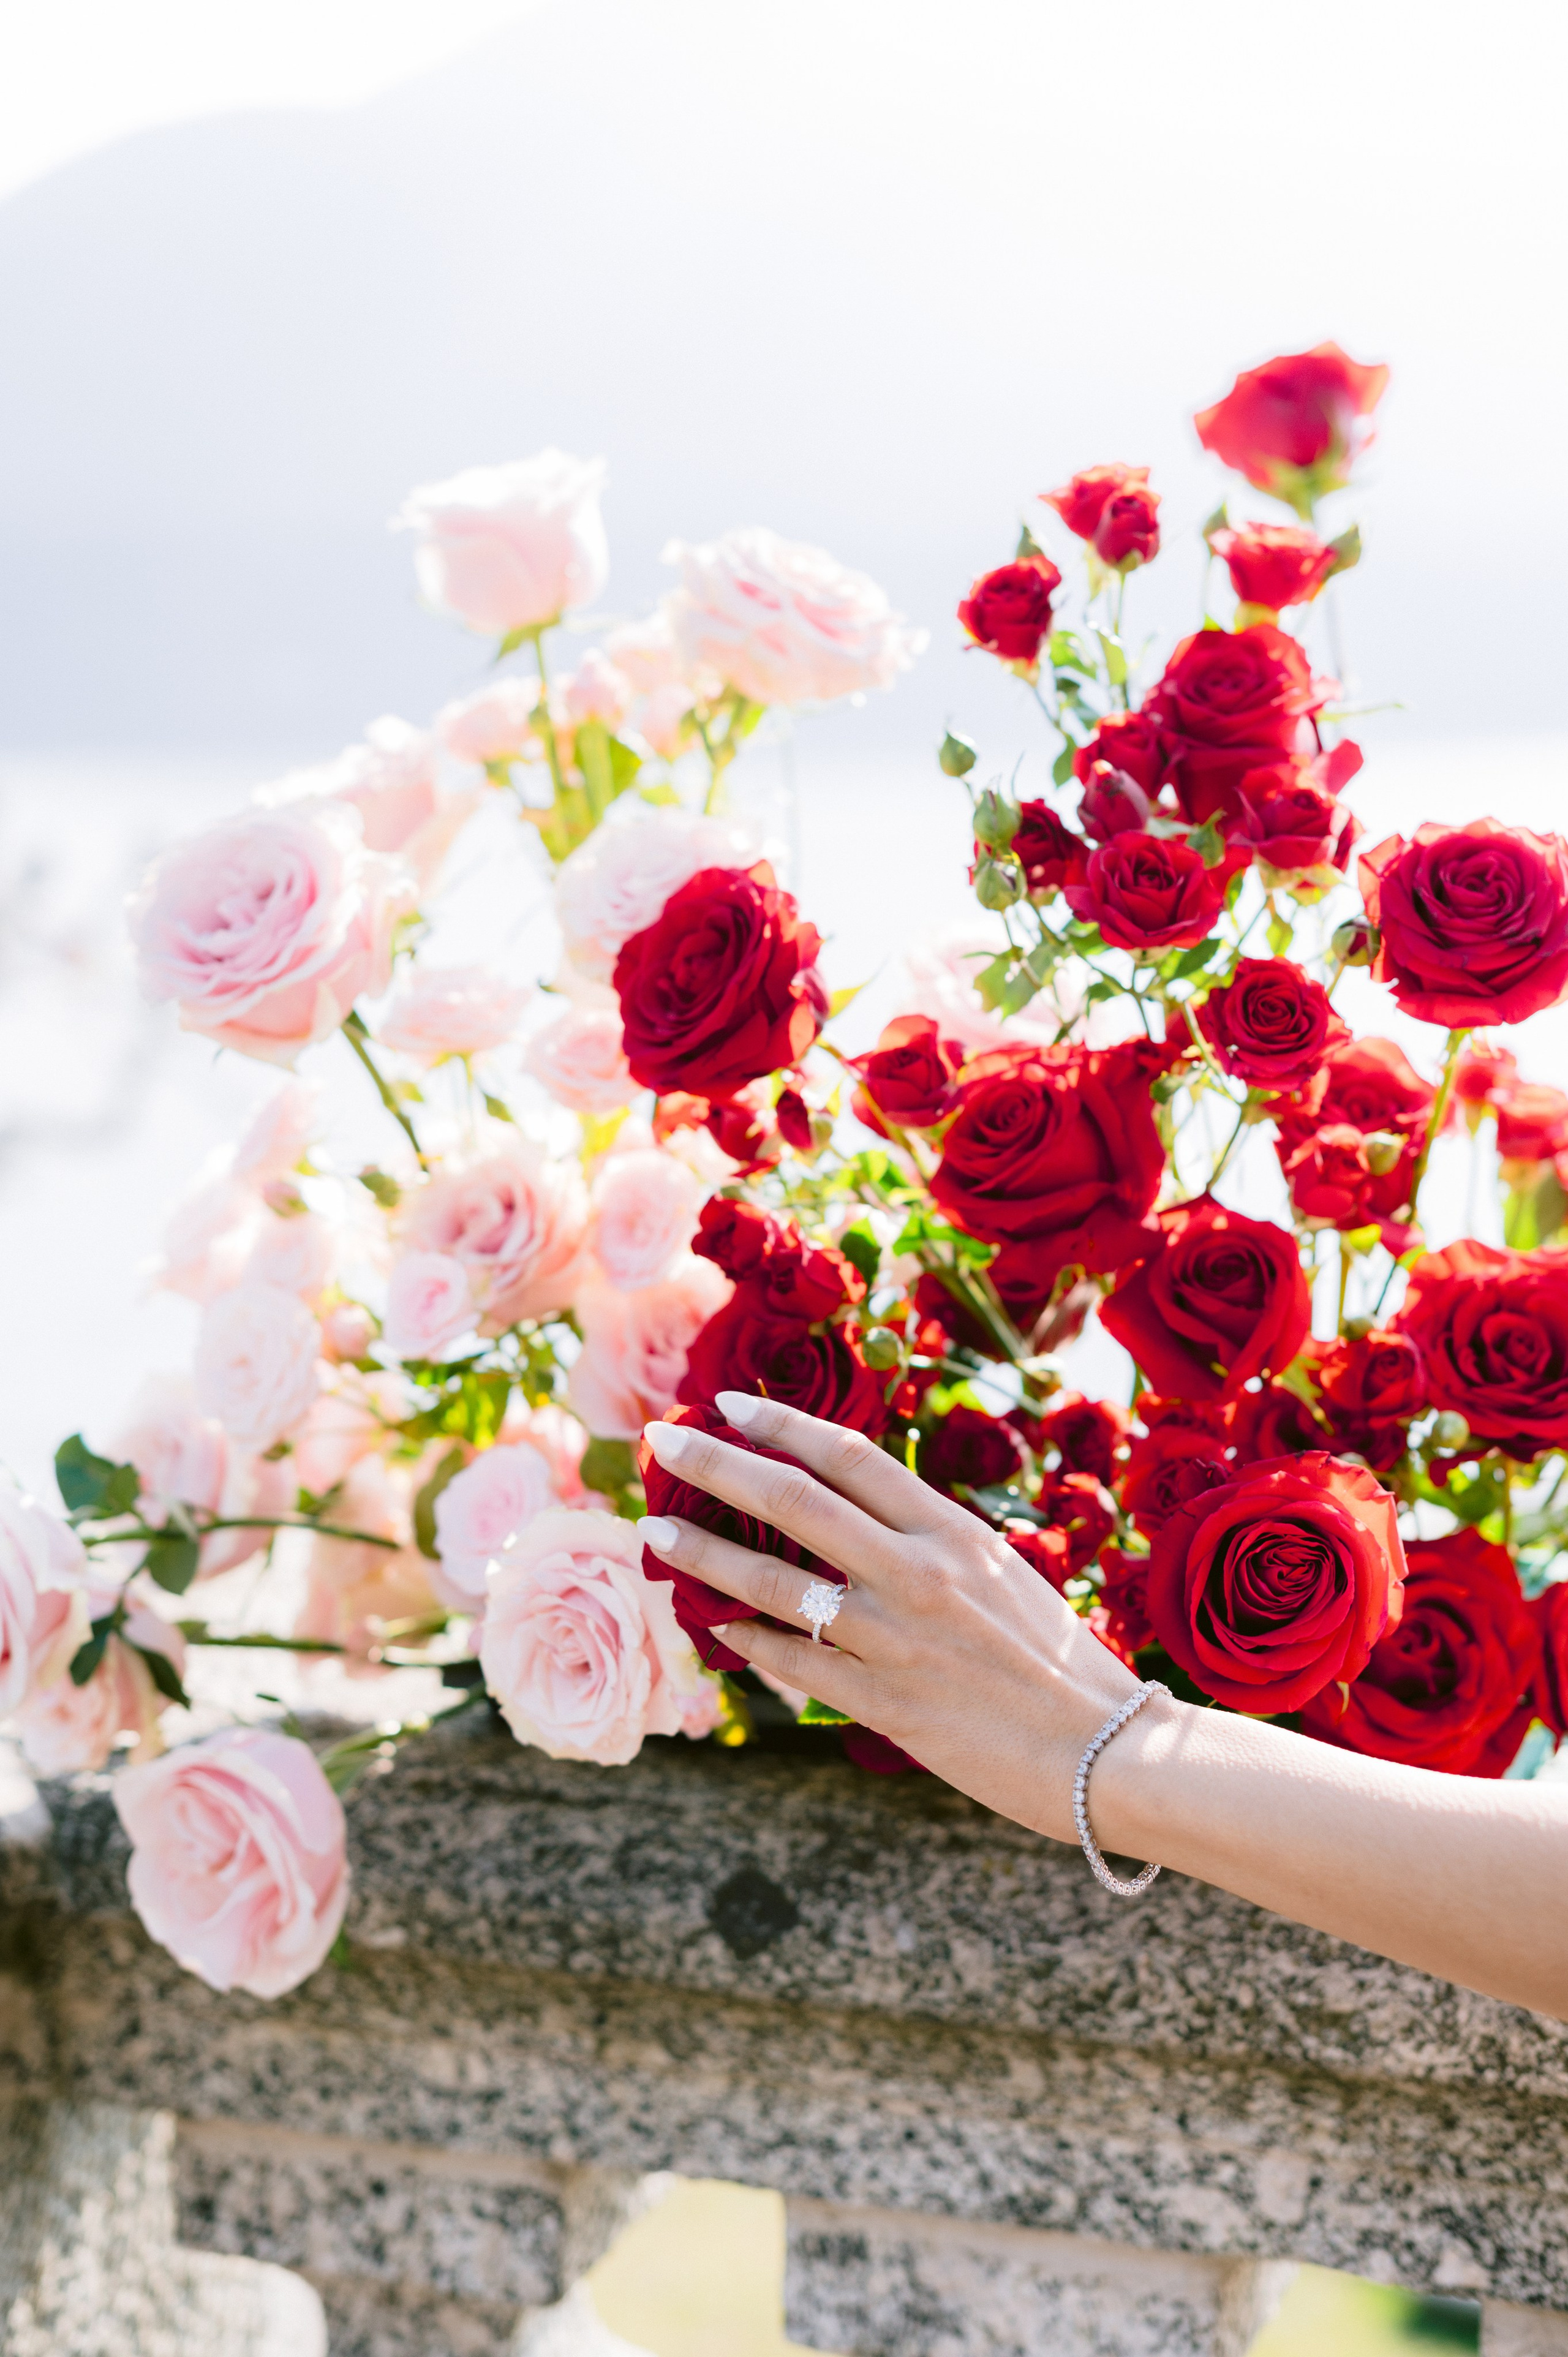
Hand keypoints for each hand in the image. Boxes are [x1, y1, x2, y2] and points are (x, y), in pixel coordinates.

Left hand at [639, 1390, 1142, 1842]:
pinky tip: (712, 1626)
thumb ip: (930, 1545)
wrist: (1108, 1752)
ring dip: (705, 1553)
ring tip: (655, 1530)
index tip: (727, 1403)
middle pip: (796, 1501)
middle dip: (718, 1465)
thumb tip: (859, 1520)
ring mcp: (895, 1641)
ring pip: (775, 1585)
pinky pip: (794, 1663)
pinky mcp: (883, 1706)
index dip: (782, 1423)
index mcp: (954, 1533)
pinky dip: (746, 1641)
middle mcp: (918, 1575)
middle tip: (661, 1439)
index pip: (851, 1456)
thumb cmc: (1063, 1664)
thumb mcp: (1002, 1575)